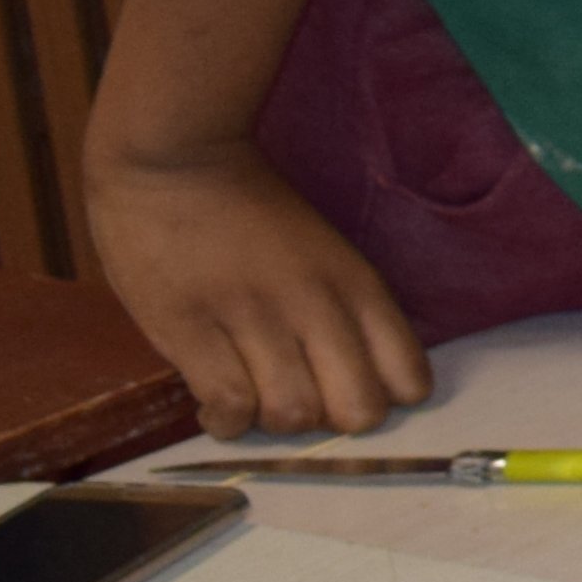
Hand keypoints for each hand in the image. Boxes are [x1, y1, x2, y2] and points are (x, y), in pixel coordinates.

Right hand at [86, 139, 433, 435]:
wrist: (172, 157)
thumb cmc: (248, 209)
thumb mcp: (324, 251)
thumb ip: (346, 311)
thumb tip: (359, 383)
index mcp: (356, 284)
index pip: (409, 380)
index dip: (383, 401)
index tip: (349, 393)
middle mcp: (316, 305)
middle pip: (358, 413)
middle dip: (331, 424)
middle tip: (298, 403)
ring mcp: (253, 318)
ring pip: (292, 416)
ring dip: (272, 422)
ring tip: (251, 398)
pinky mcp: (191, 329)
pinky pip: (230, 405)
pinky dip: (226, 421)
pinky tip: (216, 405)